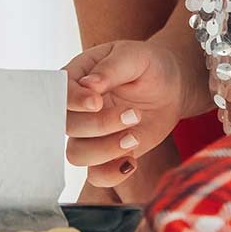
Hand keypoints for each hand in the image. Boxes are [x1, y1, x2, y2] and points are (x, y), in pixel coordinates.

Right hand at [62, 38, 191, 190]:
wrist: (170, 88)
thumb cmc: (149, 65)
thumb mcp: (135, 56)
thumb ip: (112, 68)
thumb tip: (88, 85)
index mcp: (77, 78)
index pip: (60, 93)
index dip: (73, 102)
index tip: (97, 102)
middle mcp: (77, 109)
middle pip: (68, 126)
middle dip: (100, 125)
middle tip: (134, 114)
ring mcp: (90, 134)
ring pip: (76, 154)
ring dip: (104, 150)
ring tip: (134, 138)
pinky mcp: (106, 154)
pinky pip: (95, 175)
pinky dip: (111, 174)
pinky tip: (132, 161)